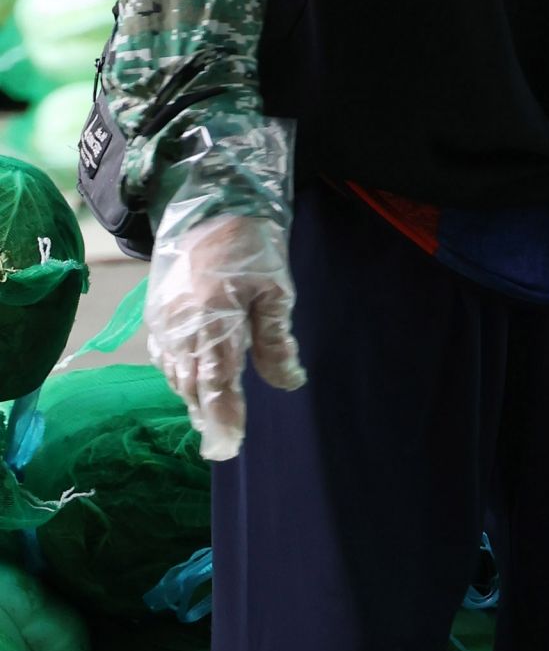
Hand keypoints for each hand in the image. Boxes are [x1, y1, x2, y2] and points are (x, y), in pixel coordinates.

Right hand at [146, 208, 305, 461]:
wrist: (209, 203)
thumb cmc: (251, 245)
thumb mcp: (276, 290)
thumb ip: (276, 340)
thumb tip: (288, 383)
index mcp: (214, 324)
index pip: (217, 386)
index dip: (223, 420)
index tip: (228, 448)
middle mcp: (182, 329)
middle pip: (192, 386)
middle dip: (207, 416)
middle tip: (221, 442)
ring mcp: (165, 321)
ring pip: (175, 373)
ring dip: (192, 396)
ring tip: (210, 417)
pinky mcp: (157, 311)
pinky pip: (163, 355)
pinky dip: (177, 373)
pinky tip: (191, 380)